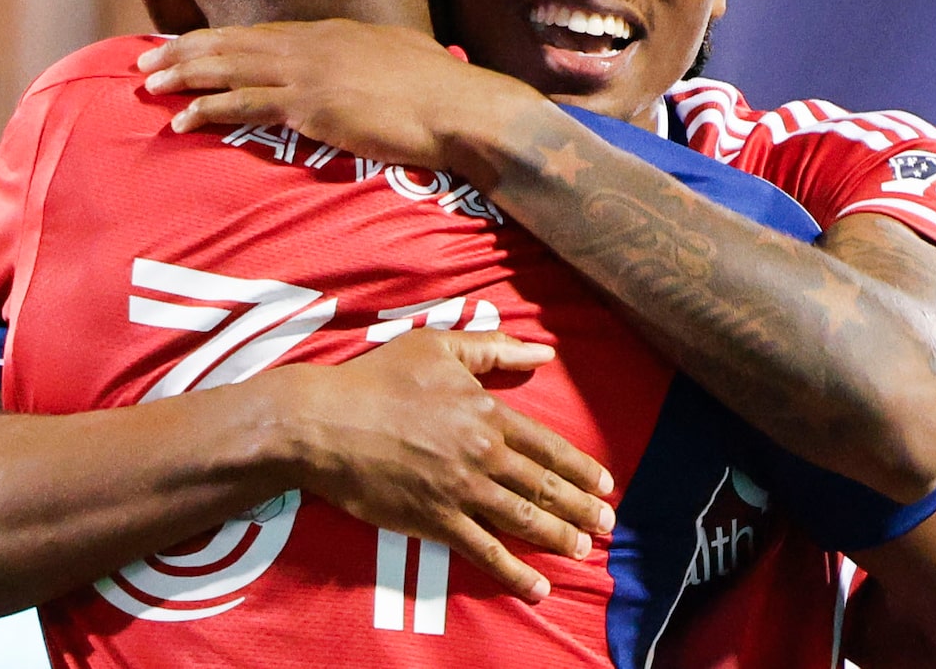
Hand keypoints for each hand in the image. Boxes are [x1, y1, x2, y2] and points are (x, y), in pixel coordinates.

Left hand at [138, 21, 528, 168]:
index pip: (265, 33)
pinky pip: (246, 105)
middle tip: (148, 59)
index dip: (222, 39)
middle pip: (237, 43)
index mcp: (336, 33)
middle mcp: (316, 44)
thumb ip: (378, 56)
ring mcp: (312, 72)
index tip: (190, 44)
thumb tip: (380, 60)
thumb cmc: (443, 93)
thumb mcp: (405, 58)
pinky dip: (209, 110)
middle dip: (187, 49)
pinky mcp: (312, 105)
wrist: (461, 110)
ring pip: (232, 68)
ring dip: (186, 75)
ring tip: (150, 82)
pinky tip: (183, 120)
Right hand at [266, 328, 614, 601]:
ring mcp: (459, 491)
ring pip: (522, 519)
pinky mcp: (433, 522)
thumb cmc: (380, 379)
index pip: (548, 446)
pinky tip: (537, 588)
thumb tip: (543, 352)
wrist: (326, 423)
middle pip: (543, 486)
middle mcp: (483, 454)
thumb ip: (494, 350)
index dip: (581, 467)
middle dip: (581, 508)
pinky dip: (513, 572)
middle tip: (609, 525)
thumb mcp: (439, 348)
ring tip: (585, 551)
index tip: (606, 484)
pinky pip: (482, 551)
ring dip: (558, 537)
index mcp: (487, 413)